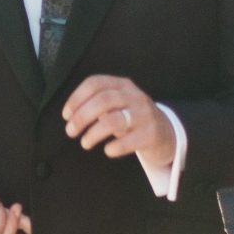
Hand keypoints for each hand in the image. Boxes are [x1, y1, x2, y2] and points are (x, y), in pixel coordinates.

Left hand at [63, 75, 177, 169]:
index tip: (66, 115)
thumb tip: (71, 116)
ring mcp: (145, 114)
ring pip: (114, 120)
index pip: (95, 83)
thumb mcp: (118, 104)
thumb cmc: (134, 119)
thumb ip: (98, 104)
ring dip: (93, 133)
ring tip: (85, 143)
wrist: (168, 133)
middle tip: (70, 132)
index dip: (76, 98)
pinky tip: (108, 151)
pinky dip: (114, 147)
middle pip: (102, 101)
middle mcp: (134, 96)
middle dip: (81, 117)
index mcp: (123, 85)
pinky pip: (129, 140)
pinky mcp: (152, 133)